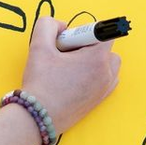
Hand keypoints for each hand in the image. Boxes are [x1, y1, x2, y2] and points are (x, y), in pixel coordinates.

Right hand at [20, 16, 120, 133]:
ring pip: (107, 65)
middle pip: (106, 48)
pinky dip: (93, 76)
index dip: (83, 33)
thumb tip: (60, 26)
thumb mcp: (38, 47)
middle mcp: (107, 73)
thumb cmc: (40, 85)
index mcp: (98, 58)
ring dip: (93, 61)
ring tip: (69, 69)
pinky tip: (73, 81)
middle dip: (88, 47)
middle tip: (65, 56)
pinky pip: (105, 80)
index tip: (67, 42)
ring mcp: (105, 89)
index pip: (103, 32)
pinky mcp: (100, 100)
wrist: (37, 118)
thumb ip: (47, 26)